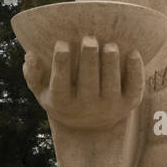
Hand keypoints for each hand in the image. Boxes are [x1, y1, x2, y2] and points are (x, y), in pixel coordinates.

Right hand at [23, 37, 143, 130]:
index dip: (61, 63)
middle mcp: (87, 107)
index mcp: (63, 103)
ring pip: (112, 83)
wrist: (91, 128)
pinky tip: (134, 53)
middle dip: (89, 59)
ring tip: (110, 45)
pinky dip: (136, 70)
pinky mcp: (130, 104)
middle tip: (89, 38)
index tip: (61, 43)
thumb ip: (33, 75)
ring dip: (111, 63)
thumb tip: (29, 55)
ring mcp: (111, 106)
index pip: (60, 83)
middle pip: (89, 81)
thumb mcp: (43, 93)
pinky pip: (134, 86)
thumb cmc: (64, 99)